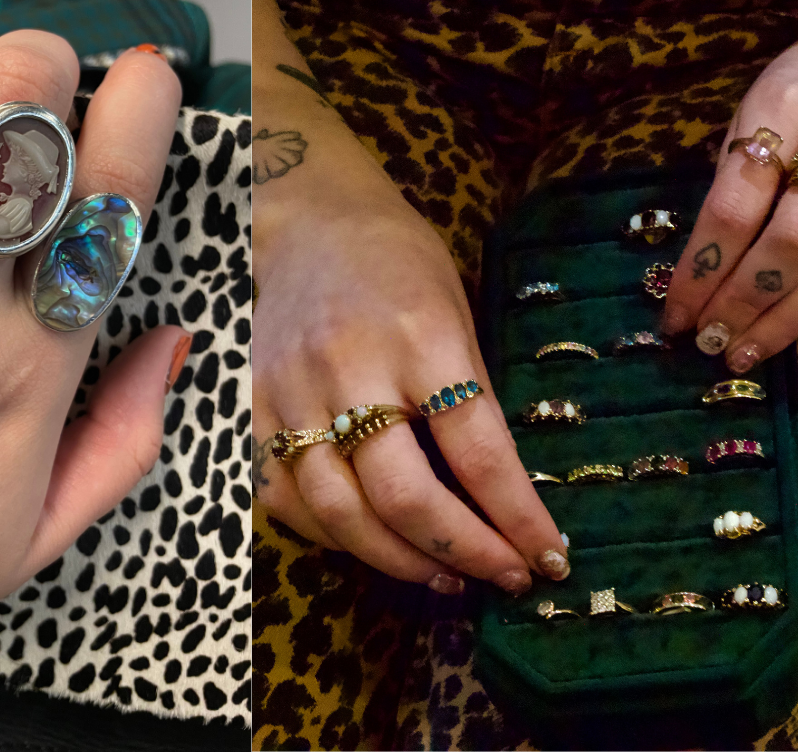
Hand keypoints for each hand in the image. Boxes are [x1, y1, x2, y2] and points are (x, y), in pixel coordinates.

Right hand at [247, 125, 568, 595]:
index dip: (517, 517)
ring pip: (341, 513)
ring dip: (402, 562)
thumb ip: (473, 399)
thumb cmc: (399, 264)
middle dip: (465, 551)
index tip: (550, 557)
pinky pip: (286, 500)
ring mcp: (289, 392)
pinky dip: (334, 538)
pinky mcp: (247, 410)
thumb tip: (507, 498)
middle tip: (505, 576)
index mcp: (421, 336)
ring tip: (449, 576)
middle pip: (405, 496)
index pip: (478, 450)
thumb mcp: (457, 312)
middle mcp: (350, 367)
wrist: (305, 220)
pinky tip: (376, 547)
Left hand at [660, 25, 797, 371]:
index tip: (675, 314)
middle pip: (796, 240)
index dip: (702, 268)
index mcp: (785, 107)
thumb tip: (701, 279)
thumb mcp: (752, 112)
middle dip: (746, 302)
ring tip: (747, 354)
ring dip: (790, 321)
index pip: (737, 202)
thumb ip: (735, 184)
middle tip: (709, 342)